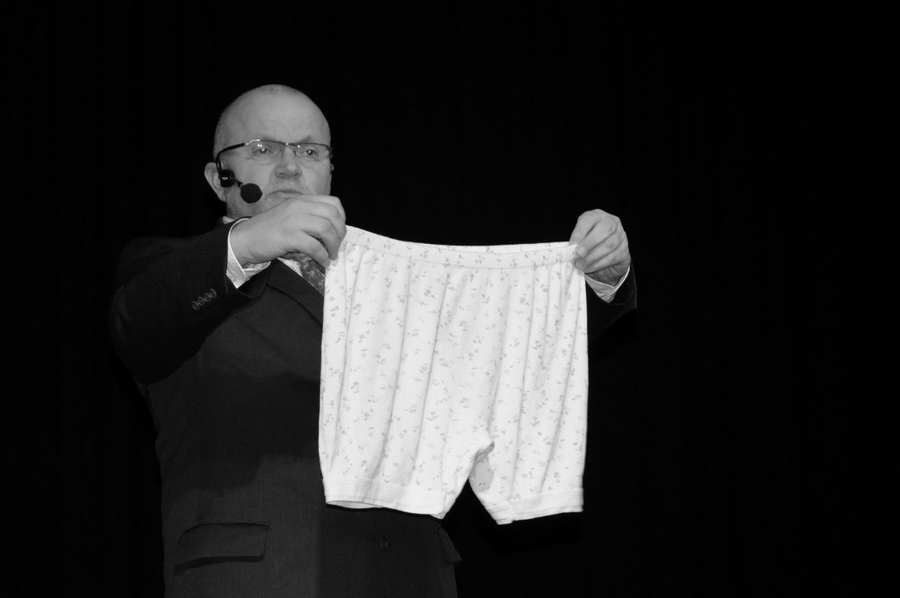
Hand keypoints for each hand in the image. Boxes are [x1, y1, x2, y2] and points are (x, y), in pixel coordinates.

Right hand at [230, 196, 346, 267]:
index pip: (333, 202)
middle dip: (340, 233)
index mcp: (302, 201)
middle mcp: (299, 207)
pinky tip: (322, 261)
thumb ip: (309, 217)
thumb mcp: (291, 215)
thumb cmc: (269, 229)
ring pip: (325, 229)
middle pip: (333, 215)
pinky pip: (314, 246)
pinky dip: (322, 256)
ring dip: (333, 245)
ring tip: (331, 255)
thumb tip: (331, 231)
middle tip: (337, 245)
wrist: (246, 238)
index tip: (339, 231)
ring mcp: (293, 220)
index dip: (342, 218)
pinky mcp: (288, 236)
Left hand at [568, 209, 630, 284]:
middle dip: (590, 242)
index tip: (572, 244)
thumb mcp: (580, 240)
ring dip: (592, 257)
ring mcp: (622, 237)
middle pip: (605, 229)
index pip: (590, 219)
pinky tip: (589, 268)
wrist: (604, 260)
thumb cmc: (589, 246)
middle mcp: (613, 223)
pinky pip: (613, 257)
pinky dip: (598, 264)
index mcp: (598, 216)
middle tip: (578, 254)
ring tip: (580, 264)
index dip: (580, 231)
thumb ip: (577, 242)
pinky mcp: (625, 252)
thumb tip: (571, 250)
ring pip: (609, 245)